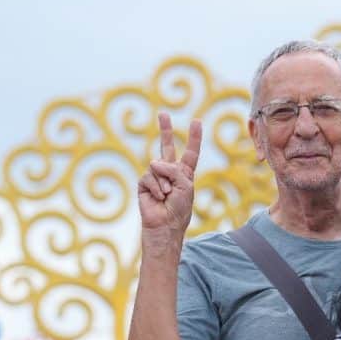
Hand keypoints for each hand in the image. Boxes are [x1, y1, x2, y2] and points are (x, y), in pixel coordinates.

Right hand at [137, 112, 201, 234]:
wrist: (165, 226)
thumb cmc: (179, 209)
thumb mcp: (185, 186)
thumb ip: (173, 169)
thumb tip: (153, 162)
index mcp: (185, 174)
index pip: (190, 153)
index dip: (194, 138)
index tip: (196, 121)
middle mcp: (170, 173)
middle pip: (166, 147)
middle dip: (165, 130)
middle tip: (163, 113)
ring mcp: (155, 177)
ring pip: (157, 165)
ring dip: (164, 182)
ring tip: (166, 196)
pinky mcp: (144, 183)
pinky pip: (149, 176)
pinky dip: (155, 187)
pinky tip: (158, 198)